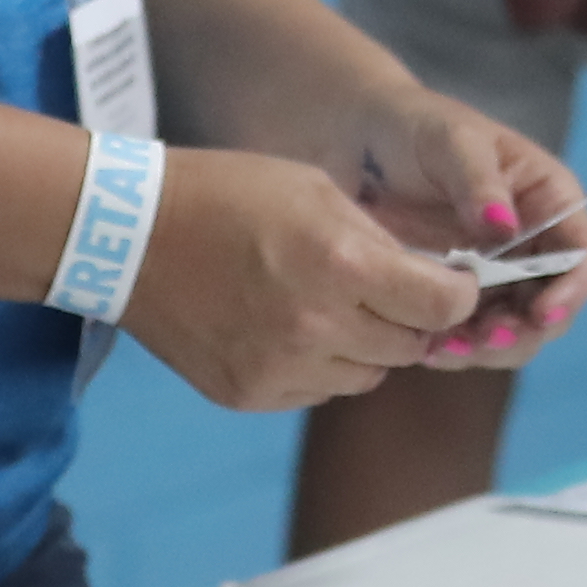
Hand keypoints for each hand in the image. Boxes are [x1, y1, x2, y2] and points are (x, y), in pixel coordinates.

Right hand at [119, 146, 491, 411]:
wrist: (127, 234)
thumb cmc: (228, 194)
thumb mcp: (317, 191)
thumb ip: (379, 242)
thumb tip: (432, 279)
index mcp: (340, 266)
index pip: (443, 307)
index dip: (458, 293)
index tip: (452, 281)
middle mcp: (315, 328)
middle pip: (410, 346)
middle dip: (412, 318)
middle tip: (389, 290)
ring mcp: (278, 370)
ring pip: (368, 375)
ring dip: (366, 345)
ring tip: (330, 304)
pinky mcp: (248, 395)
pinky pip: (318, 391)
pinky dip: (320, 366)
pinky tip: (286, 326)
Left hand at [334, 91, 586, 364]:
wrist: (355, 143)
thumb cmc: (413, 126)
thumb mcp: (450, 140)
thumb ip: (478, 180)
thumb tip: (505, 227)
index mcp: (548, 201)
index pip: (584, 254)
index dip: (574, 289)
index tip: (542, 312)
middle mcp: (532, 245)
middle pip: (554, 305)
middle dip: (526, 331)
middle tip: (484, 339)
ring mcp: (495, 275)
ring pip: (514, 331)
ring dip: (489, 349)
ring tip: (445, 349)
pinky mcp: (455, 297)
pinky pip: (469, 336)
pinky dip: (455, 350)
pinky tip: (425, 349)